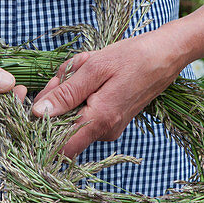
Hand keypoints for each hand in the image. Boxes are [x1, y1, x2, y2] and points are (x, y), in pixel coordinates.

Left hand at [31, 29, 188, 157]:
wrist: (166, 55)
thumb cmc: (132, 57)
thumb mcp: (94, 68)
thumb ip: (65, 93)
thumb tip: (37, 114)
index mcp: (99, 121)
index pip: (59, 147)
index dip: (41, 131)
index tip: (38, 103)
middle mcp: (104, 132)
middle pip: (61, 128)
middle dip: (55, 100)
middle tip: (68, 72)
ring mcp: (109, 128)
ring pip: (71, 117)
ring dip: (68, 93)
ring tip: (84, 68)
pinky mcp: (111, 121)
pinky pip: (84, 112)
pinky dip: (80, 93)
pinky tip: (91, 74)